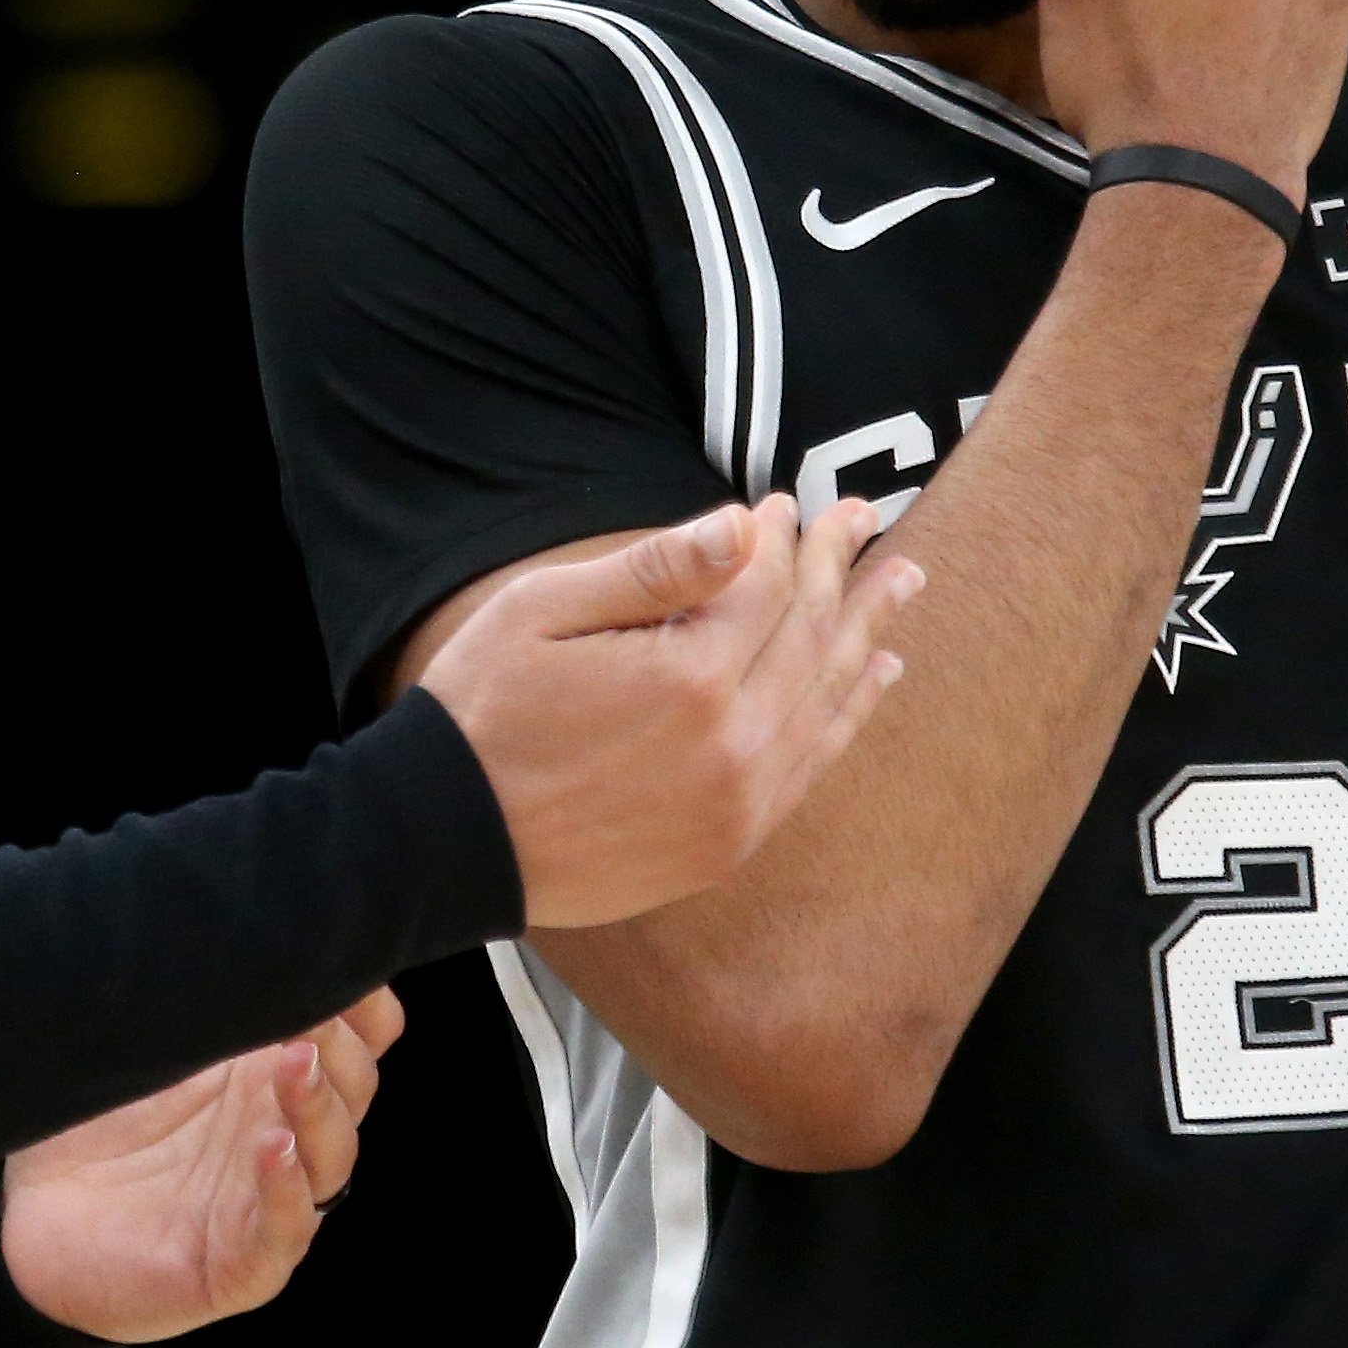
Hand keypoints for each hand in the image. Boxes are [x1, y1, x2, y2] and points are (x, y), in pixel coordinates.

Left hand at [3, 989, 406, 1341]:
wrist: (30, 1223)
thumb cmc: (88, 1126)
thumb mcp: (137, 1043)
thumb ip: (185, 990)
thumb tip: (212, 907)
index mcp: (270, 1075)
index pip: (358, 1036)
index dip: (363, 1003)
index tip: (341, 959)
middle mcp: (282, 1131)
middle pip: (354, 1086)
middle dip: (341, 1044)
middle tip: (310, 1010)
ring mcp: (268, 1200)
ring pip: (331, 1156)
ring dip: (320, 1107)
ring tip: (292, 1066)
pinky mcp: (241, 1264)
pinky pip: (284, 1231)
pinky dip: (285, 1191)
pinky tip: (271, 1149)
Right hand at [420, 495, 915, 930]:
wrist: (446, 844)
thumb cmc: (481, 713)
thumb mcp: (543, 613)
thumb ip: (654, 570)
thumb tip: (742, 523)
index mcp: (688, 676)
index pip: (765, 585)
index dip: (780, 535)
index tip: (784, 502)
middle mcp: (734, 743)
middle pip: (810, 635)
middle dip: (841, 567)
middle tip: (867, 517)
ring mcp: (739, 801)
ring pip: (826, 699)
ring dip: (866, 632)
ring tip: (900, 583)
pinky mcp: (729, 843)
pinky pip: (812, 765)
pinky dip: (850, 713)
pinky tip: (874, 677)